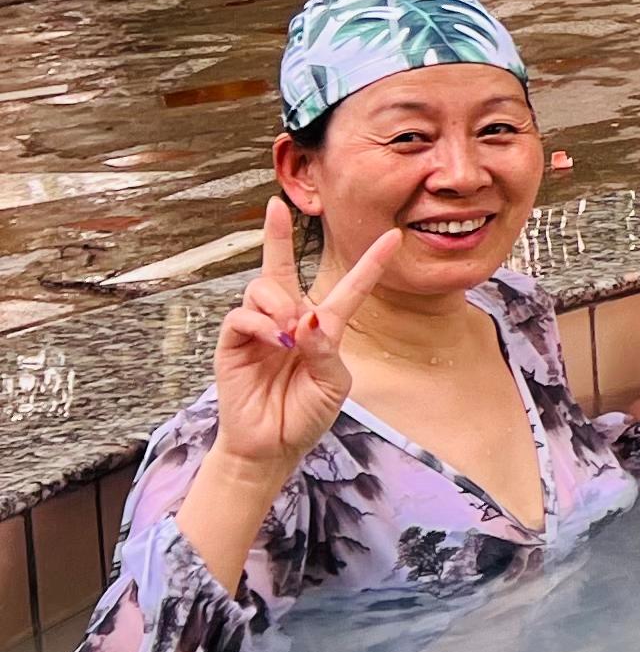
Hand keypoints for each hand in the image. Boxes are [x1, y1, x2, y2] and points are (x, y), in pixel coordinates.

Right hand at [211, 200, 397, 486]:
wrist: (273, 445)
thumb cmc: (306, 414)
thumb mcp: (333, 383)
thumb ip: (326, 350)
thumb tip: (307, 320)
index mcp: (324, 327)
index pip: (349, 288)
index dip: (371, 262)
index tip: (393, 235)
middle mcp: (290, 320)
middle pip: (281, 268)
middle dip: (276, 235)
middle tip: (276, 207)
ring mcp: (260, 329)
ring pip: (262, 287)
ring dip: (279, 302)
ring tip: (288, 330)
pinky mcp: (233, 343)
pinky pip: (242, 316)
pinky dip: (260, 322)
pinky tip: (273, 337)